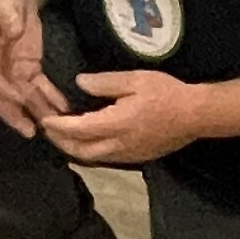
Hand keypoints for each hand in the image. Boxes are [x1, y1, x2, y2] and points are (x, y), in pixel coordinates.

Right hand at [0, 0, 61, 137]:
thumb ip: (9, 13)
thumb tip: (13, 35)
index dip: (4, 92)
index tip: (21, 103)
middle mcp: (0, 53)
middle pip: (5, 90)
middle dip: (17, 112)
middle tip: (34, 132)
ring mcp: (16, 53)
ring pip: (24, 89)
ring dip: (37, 107)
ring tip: (55, 125)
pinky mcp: (32, 51)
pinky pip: (38, 80)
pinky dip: (48, 94)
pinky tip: (62, 105)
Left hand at [35, 69, 204, 164]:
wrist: (195, 116)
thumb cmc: (166, 94)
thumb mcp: (135, 80)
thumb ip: (105, 82)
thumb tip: (79, 83)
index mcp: (115, 124)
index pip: (77, 129)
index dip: (57, 125)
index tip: (44, 119)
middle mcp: (117, 145)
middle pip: (79, 150)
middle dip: (60, 141)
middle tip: (48, 129)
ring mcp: (126, 155)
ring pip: (91, 158)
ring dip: (73, 148)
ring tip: (62, 135)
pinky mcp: (134, 158)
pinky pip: (104, 158)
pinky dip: (88, 151)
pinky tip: (87, 140)